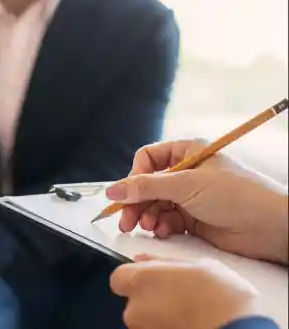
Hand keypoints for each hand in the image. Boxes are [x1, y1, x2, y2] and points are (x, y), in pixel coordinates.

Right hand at [108, 139, 288, 263]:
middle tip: (126, 221)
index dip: (134, 176)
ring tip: (149, 227)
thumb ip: (146, 187)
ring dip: (147, 216)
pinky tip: (164, 231)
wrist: (270, 227)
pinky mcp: (193, 218)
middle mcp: (186, 172)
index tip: (127, 194)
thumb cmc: (237, 195)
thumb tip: (112, 190)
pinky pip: (166, 220)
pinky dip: (161, 227)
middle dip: (135, 202)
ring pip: (154, 204)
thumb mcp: (186, 185)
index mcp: (186, 152)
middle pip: (146, 185)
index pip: (147, 159)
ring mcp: (189, 196)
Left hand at [110, 255, 262, 328]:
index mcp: (139, 280)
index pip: (118, 278)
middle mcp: (134, 307)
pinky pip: (155, 327)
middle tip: (176, 294)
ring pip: (144, 318)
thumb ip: (161, 262)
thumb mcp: (194, 264)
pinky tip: (187, 321)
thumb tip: (142, 259)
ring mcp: (143, 328)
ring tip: (187, 309)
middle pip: (132, 300)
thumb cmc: (219, 295)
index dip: (135, 277)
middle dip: (148, 297)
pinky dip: (165, 325)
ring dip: (158, 313)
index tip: (153, 277)